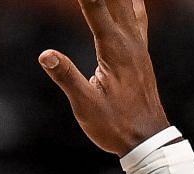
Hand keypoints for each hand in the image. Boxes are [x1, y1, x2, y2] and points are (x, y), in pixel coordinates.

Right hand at [39, 0, 172, 155]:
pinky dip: (132, 0)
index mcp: (114, 49)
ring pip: (128, 2)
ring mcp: (137, 44)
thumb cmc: (115, 126)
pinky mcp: (140, 50)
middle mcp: (129, 40)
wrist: (148, 139)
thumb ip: (67, 77)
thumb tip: (45, 55)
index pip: (93, 6)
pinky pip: (137, 14)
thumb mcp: (86, 106)